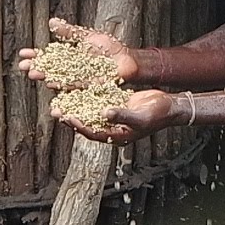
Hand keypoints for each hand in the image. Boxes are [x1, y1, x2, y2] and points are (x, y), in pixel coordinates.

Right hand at [18, 18, 139, 88]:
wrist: (127, 59)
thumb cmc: (109, 48)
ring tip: (34, 74)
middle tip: (23, 66)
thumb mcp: (86, 36)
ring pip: (58, 79)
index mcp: (69, 59)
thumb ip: (69, 32)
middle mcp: (71, 71)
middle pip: (50, 70)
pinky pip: (73, 87)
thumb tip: (51, 22)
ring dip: (45, 76)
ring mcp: (79, 80)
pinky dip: (62, 85)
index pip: (48, 57)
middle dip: (36, 67)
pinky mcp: (88, 88)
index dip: (35, 56)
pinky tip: (52, 83)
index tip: (22, 54)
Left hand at [52, 89, 181, 143]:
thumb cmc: (158, 115)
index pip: (93, 132)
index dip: (79, 125)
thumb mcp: (140, 117)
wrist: (170, 106)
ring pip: (89, 112)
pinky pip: (97, 101)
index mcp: (117, 135)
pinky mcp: (114, 104)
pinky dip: (86, 97)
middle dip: (70, 116)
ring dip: (75, 106)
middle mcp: (111, 127)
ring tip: (60, 100)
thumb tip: (105, 113)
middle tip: (54, 110)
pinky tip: (75, 89)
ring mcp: (112, 116)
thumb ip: (122, 115)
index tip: (66, 117)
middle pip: (86, 122)